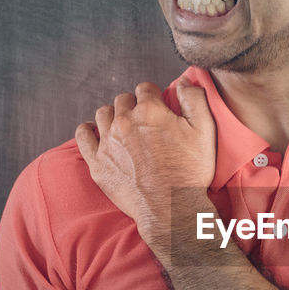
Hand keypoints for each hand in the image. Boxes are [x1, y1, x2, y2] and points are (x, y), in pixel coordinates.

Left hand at [75, 78, 215, 251]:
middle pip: (123, 99)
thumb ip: (195, 99)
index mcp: (150, 110)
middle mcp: (125, 121)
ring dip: (113, 115)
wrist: (171, 209)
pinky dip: (88, 130)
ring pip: (104, 113)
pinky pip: (83, 136)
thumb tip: (185, 80)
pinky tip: (96, 132)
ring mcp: (108, 142)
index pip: (146, 88)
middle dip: (134, 106)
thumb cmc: (190, 172)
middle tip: (144, 122)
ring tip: (123, 127)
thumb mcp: (205, 131)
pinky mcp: (97, 162)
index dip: (154, 96)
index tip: (159, 108)